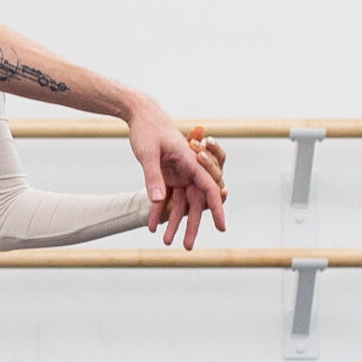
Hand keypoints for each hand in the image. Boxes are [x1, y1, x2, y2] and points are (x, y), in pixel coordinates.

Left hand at [126, 100, 226, 247]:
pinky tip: (150, 226)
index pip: (209, 188)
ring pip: (179, 204)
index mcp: (191, 161)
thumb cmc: (147, 129)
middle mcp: (188, 170)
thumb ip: (153, 175)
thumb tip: (156, 199)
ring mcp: (177, 174)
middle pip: (194, 202)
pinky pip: (163, 198)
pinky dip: (156, 211)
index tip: (221, 227)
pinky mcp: (165, 175)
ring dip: (172, 223)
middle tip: (187, 246)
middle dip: (190, 225)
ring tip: (166, 241)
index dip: (216, 208)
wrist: (140, 115)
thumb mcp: (148, 152)